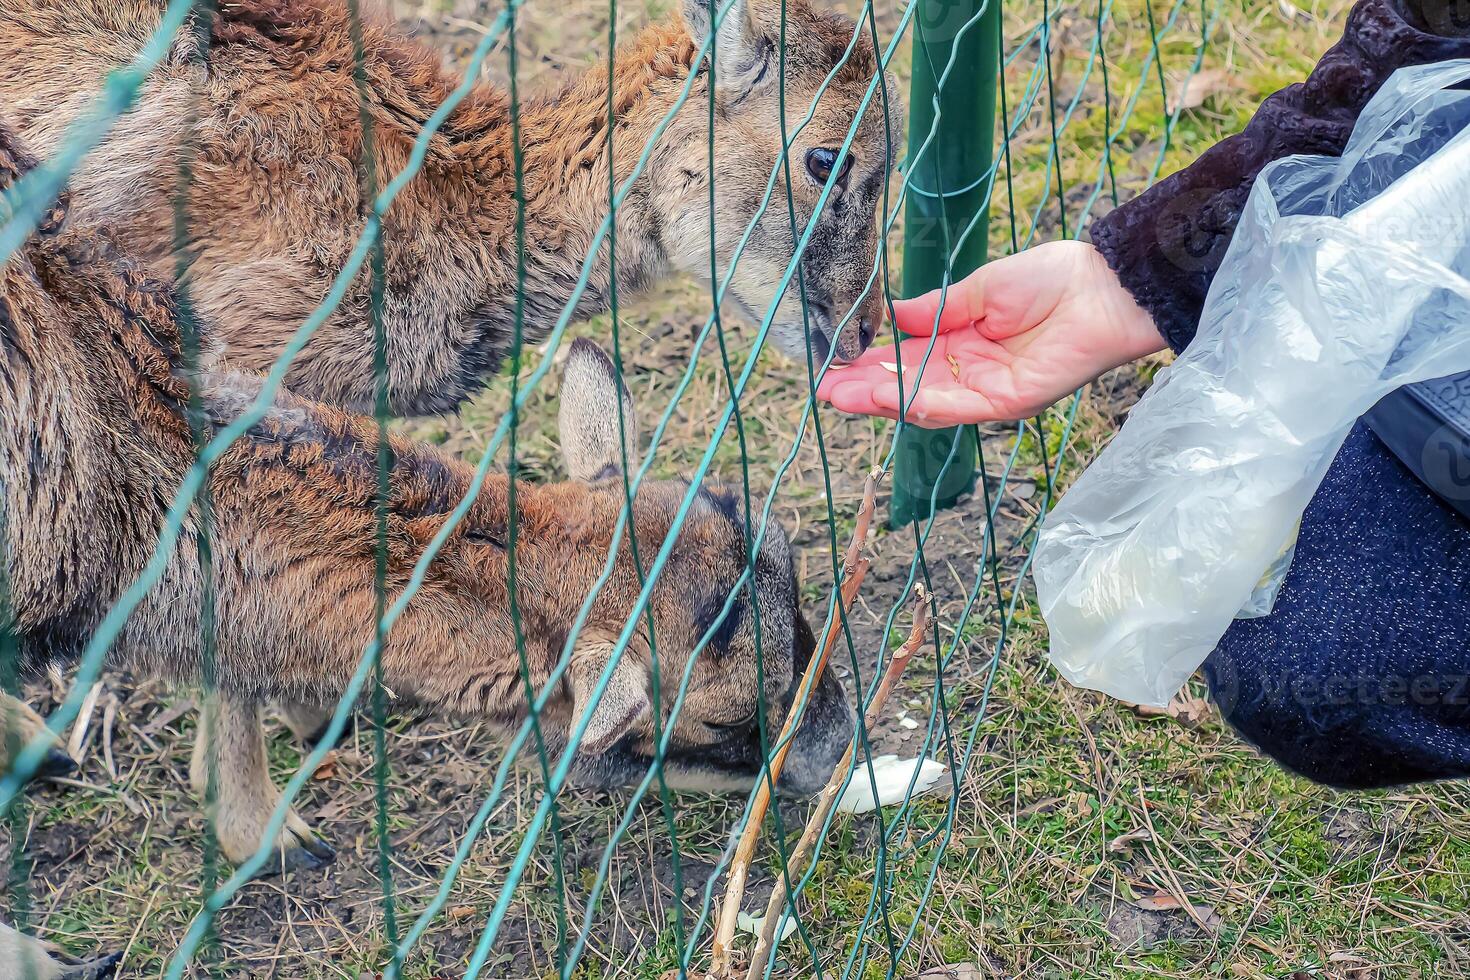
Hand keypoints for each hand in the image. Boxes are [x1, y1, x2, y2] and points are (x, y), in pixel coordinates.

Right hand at [817, 240, 1165, 425]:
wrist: (1104, 286)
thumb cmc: (1053, 278)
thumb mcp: (980, 289)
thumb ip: (936, 308)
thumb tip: (892, 315)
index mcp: (962, 342)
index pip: (906, 360)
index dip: (870, 363)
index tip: (833, 362)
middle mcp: (970, 372)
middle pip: (908, 387)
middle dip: (864, 389)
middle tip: (824, 389)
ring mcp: (988, 390)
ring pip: (925, 402)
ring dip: (883, 400)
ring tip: (843, 394)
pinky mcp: (1010, 402)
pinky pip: (959, 408)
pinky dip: (921, 404)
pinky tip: (888, 396)